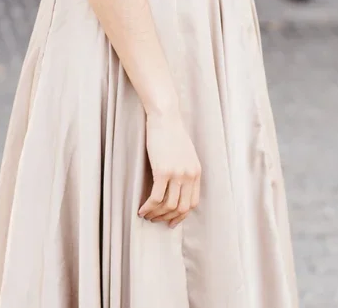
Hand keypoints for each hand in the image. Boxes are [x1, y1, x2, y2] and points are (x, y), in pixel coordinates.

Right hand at [139, 109, 200, 227]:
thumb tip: (177, 188)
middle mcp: (189, 175)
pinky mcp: (163, 171)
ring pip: (168, 206)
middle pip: (181, 208)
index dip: (181, 215)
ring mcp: (177, 174)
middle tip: (156, 220)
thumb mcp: (186, 153)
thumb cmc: (172, 132)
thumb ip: (185, 170)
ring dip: (156, 214)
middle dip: (168, 218)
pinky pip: (156, 197)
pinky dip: (148, 207)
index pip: (192, 203)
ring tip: (147, 215)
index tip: (171, 220)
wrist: (165, 117)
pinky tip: (141, 209)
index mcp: (196, 172)